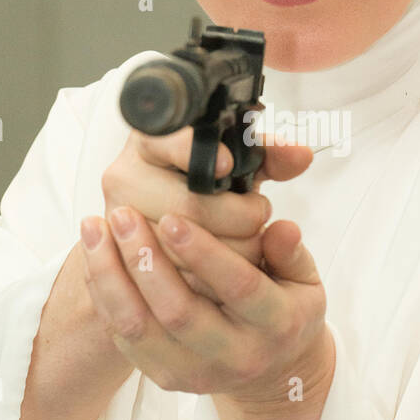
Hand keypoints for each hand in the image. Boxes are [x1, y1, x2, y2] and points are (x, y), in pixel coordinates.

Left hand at [80, 205, 335, 414]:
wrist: (274, 372)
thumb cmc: (285, 308)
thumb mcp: (304, 280)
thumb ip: (290, 252)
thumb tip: (282, 228)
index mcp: (277, 325)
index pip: (238, 288)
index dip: (203, 252)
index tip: (171, 216)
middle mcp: (237, 356)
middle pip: (179, 312)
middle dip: (144, 259)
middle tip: (122, 213)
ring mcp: (197, 373)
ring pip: (139, 328)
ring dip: (110, 276)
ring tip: (95, 228)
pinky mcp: (166, 379)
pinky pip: (123, 338)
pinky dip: (104, 295)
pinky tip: (95, 257)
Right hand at [101, 125, 311, 300]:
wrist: (170, 225)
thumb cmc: (209, 190)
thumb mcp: (238, 168)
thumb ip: (271, 158)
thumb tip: (299, 155)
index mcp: (148, 142)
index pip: (165, 141)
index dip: (193, 151)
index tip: (228, 164)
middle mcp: (123, 178)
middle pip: (188, 206)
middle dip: (240, 217)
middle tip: (256, 216)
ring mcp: (119, 223)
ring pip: (186, 248)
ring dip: (233, 251)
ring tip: (245, 240)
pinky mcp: (127, 263)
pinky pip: (179, 278)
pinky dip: (213, 278)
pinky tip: (225, 266)